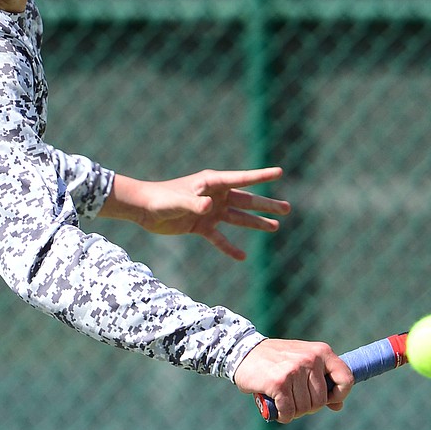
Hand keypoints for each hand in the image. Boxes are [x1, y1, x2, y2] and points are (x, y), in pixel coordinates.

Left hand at [99, 167, 291, 259]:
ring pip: (238, 218)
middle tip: (288, 208)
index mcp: (212, 182)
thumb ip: (194, 204)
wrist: (143, 209)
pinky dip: (229, 247)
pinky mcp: (201, 226)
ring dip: (256, 223)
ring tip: (276, 227)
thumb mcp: (178, 201)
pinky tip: (242, 256)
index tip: (279, 172)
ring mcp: (209, 211)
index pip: (242, 179)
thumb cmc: (160, 198)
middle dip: (266, 205)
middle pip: (246, 200)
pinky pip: (219, 238)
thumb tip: (210, 207)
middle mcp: (215, 195)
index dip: (261, 176)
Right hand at [233, 338, 352, 422]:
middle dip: (307, 407)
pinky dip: (282, 415)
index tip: (328, 399)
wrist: (244, 351)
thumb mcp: (303, 363)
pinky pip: (289, 412)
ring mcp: (295, 370)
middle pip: (320, 401)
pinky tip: (276, 408)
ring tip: (283, 400)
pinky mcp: (279, 382)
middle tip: (293, 399)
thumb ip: (321, 381)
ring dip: (293, 411)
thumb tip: (338, 405)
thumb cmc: (276, 360)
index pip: (346, 379)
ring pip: (304, 409)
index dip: (339, 394)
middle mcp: (311, 359)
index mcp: (321, 352)